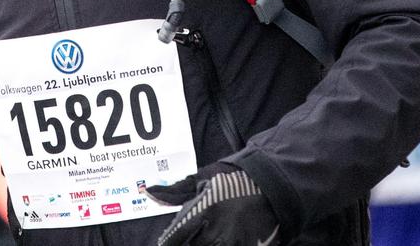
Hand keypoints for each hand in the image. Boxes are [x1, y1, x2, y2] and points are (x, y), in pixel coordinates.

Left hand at [148, 162, 279, 245]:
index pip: (176, 236)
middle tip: (189, 238)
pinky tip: (221, 240)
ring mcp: (235, 241)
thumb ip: (175, 191)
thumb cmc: (233, 179)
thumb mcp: (204, 179)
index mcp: (204, 209)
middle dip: (186, 243)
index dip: (168, 242)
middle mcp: (217, 229)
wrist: (272, 184)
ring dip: (203, 245)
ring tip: (205, 238)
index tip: (166, 242)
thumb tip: (148, 192)